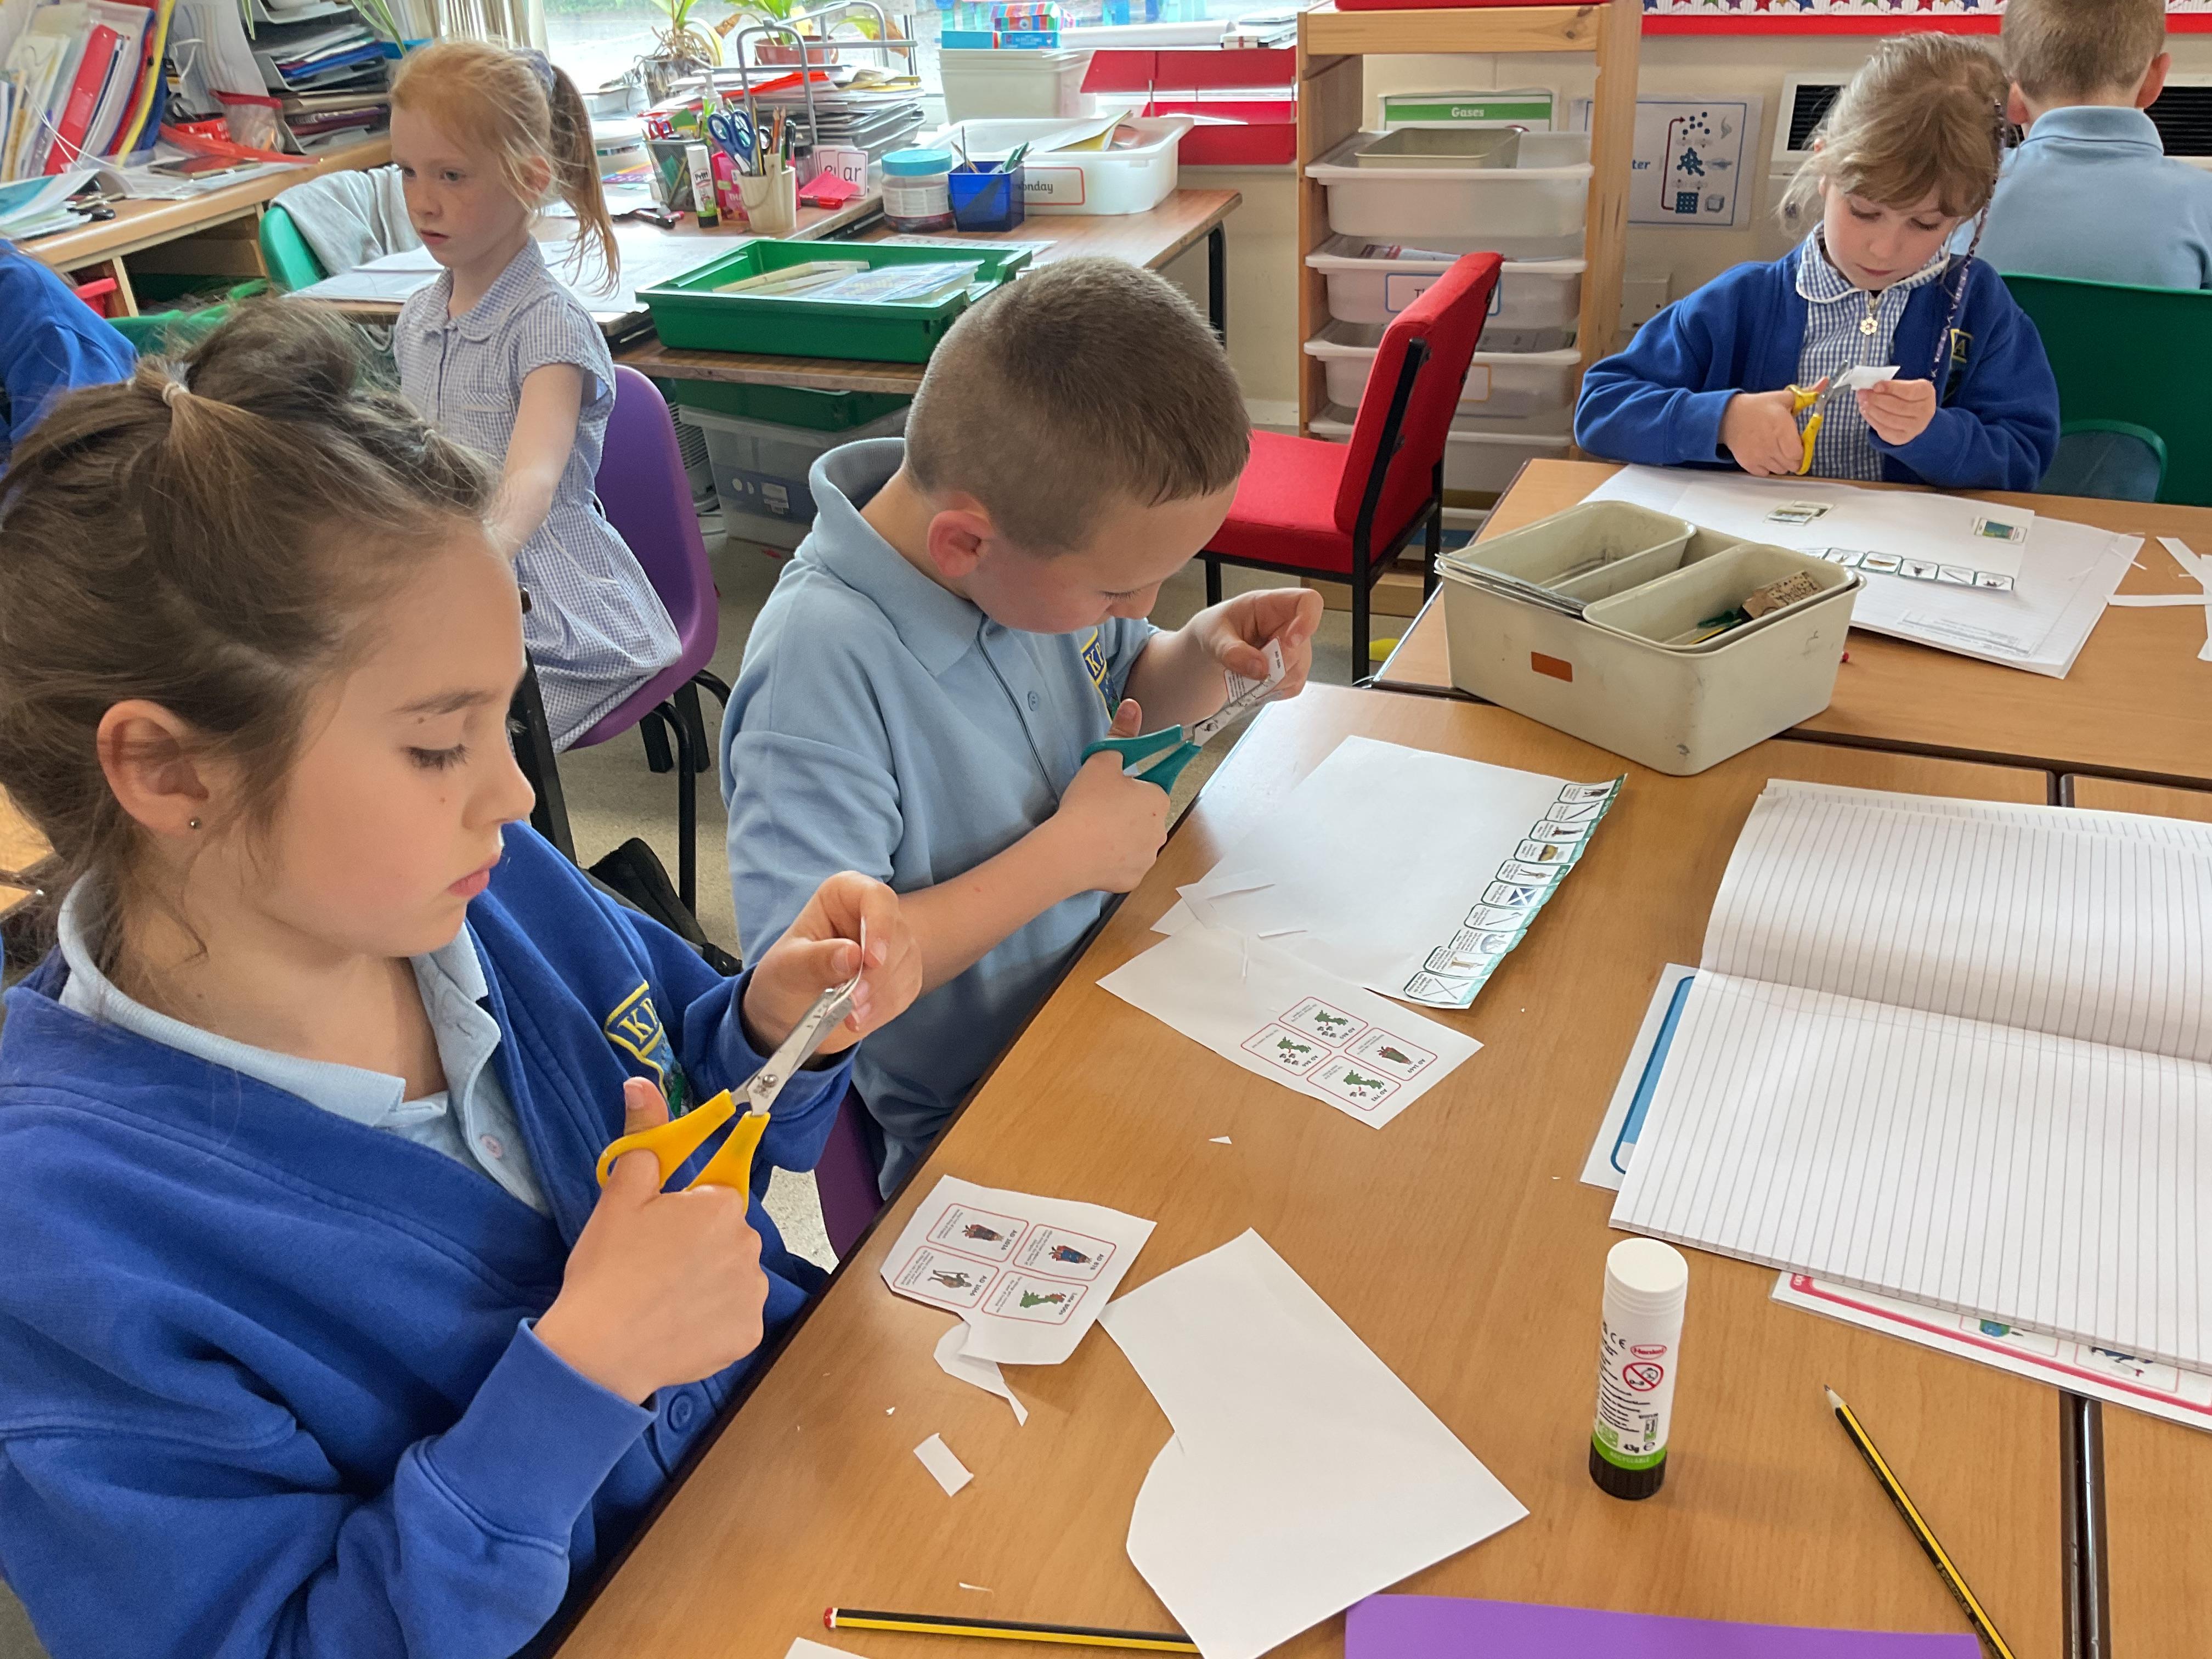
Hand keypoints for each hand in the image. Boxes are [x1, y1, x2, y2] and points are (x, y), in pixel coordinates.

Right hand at [536, 1078, 768, 1401]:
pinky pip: (736, 1317)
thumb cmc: (608, 1268)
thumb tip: (642, 1083)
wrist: (599, 1350)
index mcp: (721, 1205)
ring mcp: (752, 1293)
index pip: (714, 1196)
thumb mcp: (620, 1195)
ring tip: (664, 1299)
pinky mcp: (749, 1335)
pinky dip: (714, 1321)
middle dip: (699, 1246)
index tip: (657, 1235)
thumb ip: (643, 1136)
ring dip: (710, 1282)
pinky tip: (680, 1325)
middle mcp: (749, 1244)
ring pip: (734, 1275)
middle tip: (654, 1268)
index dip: (683, 1214)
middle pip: (728, 1235)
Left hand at [743, 872, 919, 1057]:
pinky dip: (885, 1009)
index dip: (879, 925)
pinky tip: (859, 1019)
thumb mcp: (788, 967)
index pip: (876, 897)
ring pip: (907, 963)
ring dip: (880, 995)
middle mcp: (874, 914)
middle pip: (897, 934)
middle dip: (877, 974)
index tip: (871, 960)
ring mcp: (893, 944)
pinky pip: (908, 988)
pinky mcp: (901, 974)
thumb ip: (816, 959)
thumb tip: (853, 955)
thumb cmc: (785, 977)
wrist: (791, 1012)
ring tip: (849, 1017)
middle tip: (850, 1002)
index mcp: (844, 896)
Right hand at [1050, 698, 1168, 894]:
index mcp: (1158, 799)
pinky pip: (1124, 866)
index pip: (1153, 786)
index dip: (1131, 785)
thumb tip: (1133, 705)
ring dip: (1121, 838)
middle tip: (1098, 809)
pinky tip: (1095, 855)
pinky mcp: (1132, 879)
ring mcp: (1147, 858)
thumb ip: (1120, 733)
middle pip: (1144, 816)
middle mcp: (1161, 830)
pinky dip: (1112, 861)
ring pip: (1136, 842)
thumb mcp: (1102, 761)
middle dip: (1127, 812)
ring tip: (1094, 833)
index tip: (1112, 790)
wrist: (1069, 851)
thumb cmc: (1087, 804)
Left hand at [1195, 587, 1323, 702]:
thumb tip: (1259, 668)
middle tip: (1248, 667)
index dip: (1308, 621)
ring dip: (1271, 680)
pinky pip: (1292, 686)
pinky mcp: (1293, 670)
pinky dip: (1272, 690)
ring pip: (1298, 670)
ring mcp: (1295, 648)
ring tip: (1245, 675)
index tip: (1290, 641)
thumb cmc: (1218, 630)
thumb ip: (1233, 651)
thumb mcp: (1215, 637)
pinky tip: (1255, 683)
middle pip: (1301, 646)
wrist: (1215, 647)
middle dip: (1274, 663)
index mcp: (1273, 604)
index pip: (1309, 602)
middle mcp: (1290, 624)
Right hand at [1720, 384, 1816, 477]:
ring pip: (1780, 470)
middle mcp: (1771, 445)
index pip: (1799, 454)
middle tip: (1787, 446)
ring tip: (1775, 449)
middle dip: (1793, 458)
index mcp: (1782, 428)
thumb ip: (1807, 394)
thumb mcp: (1783, 398)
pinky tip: (1764, 454)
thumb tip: (1825, 382)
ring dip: (1781, 462)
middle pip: (1791, 465)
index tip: (1798, 444)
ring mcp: (1759, 456)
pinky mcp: (1749, 464)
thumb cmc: (1757, 407)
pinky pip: (1766, 473)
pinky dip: (1768, 467)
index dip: (1801, 451)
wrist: (1728, 416)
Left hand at [1857, 377, 1936, 446]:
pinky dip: (1872, 420)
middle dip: (1876, 399)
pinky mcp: (1903, 437)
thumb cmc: (1908, 396)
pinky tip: (1865, 411)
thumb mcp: (1906, 384)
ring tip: (1862, 402)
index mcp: (1926, 392)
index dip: (1890, 388)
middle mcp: (1925, 411)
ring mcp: (1915, 427)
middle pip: (1897, 406)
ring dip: (1872, 410)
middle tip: (1863, 394)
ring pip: (1889, 419)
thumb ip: (1891, 385)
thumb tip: (1870, 388)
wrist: (1916, 415)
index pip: (1908, 391)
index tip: (1875, 386)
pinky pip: (1884, 430)